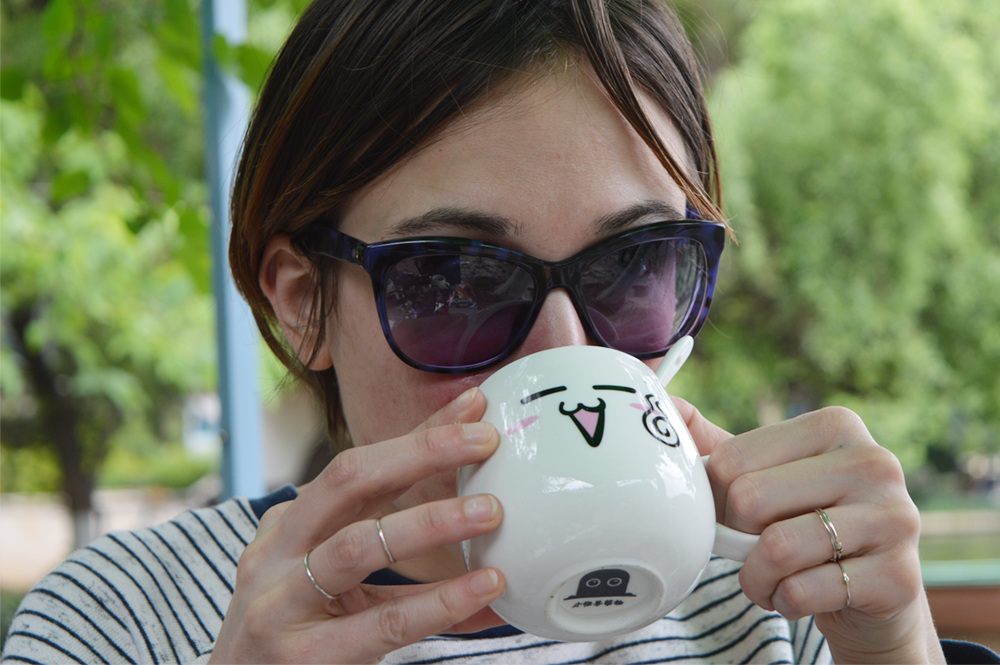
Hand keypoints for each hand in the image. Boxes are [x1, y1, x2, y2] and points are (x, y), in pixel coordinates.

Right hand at [209, 387, 505, 664]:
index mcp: (290, 525)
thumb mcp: (334, 578)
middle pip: (349, 481)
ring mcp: (283, 601)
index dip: (418, 435)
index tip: (473, 408)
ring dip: (431, 522)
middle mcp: (277, 551)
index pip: (359, 465)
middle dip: (420, 452)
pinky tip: (483, 587)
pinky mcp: (304, 657)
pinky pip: (384, 622)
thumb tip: (482, 522)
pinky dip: (440, 601)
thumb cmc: (294, 634)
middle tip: (484, 440)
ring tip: (489, 511)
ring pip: (359, 545)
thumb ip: (395, 548)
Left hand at [672, 397, 945, 664]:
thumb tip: (668, 403)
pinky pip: (803, 590)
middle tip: (753, 550)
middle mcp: (873, 462)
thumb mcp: (767, 475)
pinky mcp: (899, 576)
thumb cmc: (808, 522)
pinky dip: (784, 602)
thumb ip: (718, 443)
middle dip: (736, 539)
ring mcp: (894, 518)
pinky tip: (799, 596)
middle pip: (750, 500)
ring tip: (770, 578)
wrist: (875, 592)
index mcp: (835, 424)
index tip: (736, 515)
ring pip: (776, 549)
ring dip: (756, 578)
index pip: (732, 460)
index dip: (718, 500)